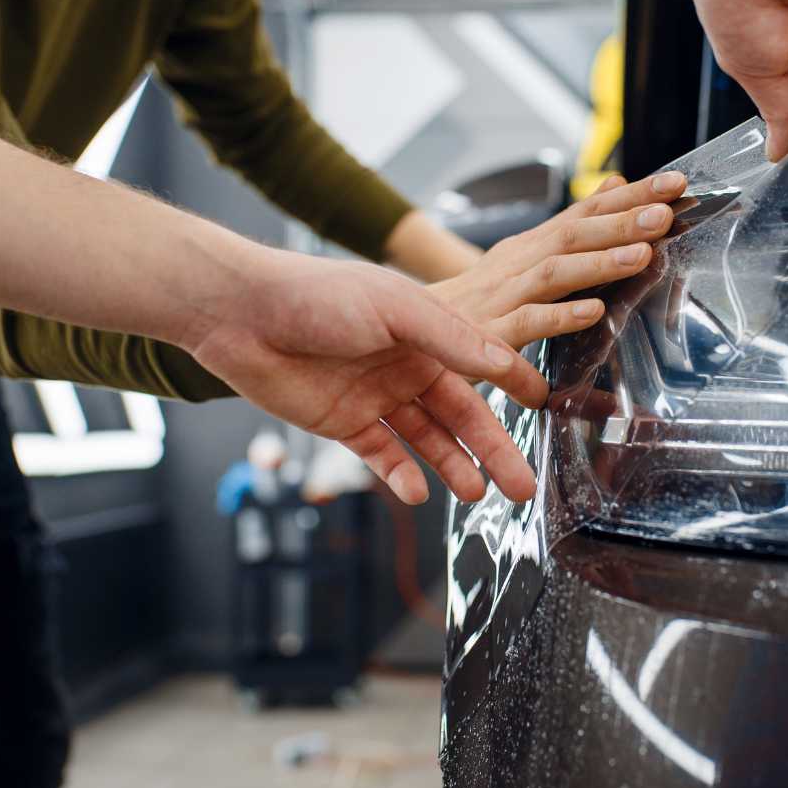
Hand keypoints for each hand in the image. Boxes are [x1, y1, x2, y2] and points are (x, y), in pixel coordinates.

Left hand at [185, 253, 547, 505]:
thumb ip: (451, 338)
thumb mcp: (396, 308)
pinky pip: (381, 456)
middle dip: (493, 449)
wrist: (241, 314)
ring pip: (426, 441)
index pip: (481, 363)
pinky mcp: (342, 424)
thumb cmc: (317, 294)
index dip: (514, 384)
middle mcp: (405, 366)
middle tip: (523, 485)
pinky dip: (401, 475)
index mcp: (425, 332)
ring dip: (452, 467)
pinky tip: (417, 491)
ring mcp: (375, 397)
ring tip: (477, 494)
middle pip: (460, 415)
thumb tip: (503, 360)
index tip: (546, 405)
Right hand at [429, 171, 687, 346]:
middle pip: (573, 234)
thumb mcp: (526, 255)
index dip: (631, 195)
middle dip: (622, 221)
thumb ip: (573, 225)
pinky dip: (561, 316)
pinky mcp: (490, 335)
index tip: (675, 183)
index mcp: (532, 245)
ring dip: (599, 261)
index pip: (586, 211)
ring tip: (642, 254)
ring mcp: (504, 296)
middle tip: (666, 211)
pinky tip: (593, 312)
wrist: (411, 330)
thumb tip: (616, 184)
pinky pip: (528, 323)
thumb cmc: (479, 300)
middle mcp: (518, 262)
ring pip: (554, 272)